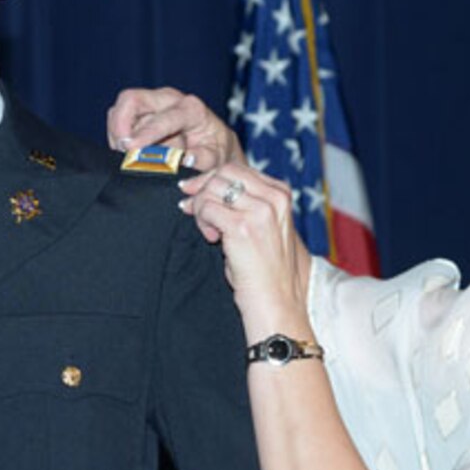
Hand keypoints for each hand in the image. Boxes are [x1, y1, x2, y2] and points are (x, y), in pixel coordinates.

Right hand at [106, 86, 240, 169]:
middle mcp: (169, 100)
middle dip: (120, 125)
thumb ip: (203, 159)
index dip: (145, 133)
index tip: (131, 148)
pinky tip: (128, 153)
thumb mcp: (216, 159)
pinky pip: (117, 122)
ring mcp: (152, 104)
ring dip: (120, 136)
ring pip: (120, 113)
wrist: (212, 146)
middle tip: (121, 149)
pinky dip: (117, 139)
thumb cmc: (214, 152)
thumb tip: (185, 159)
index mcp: (191, 109)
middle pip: (131, 100)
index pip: (162, 117)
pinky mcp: (138, 114)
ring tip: (133, 156)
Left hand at [179, 161, 313, 339]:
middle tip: (189, 206)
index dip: (212, 179)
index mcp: (281, 194)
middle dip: (201, 188)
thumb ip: (244, 204)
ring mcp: (260, 211)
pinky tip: (212, 239)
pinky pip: (207, 208)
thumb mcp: (263, 228)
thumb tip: (205, 188)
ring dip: (201, 207)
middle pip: (224, 173)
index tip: (195, 192)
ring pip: (213, 188)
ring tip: (209, 231)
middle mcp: (273, 198)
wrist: (276, 301)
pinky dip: (201, 221)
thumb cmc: (265, 270)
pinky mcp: (242, 227)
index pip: (237, 169)